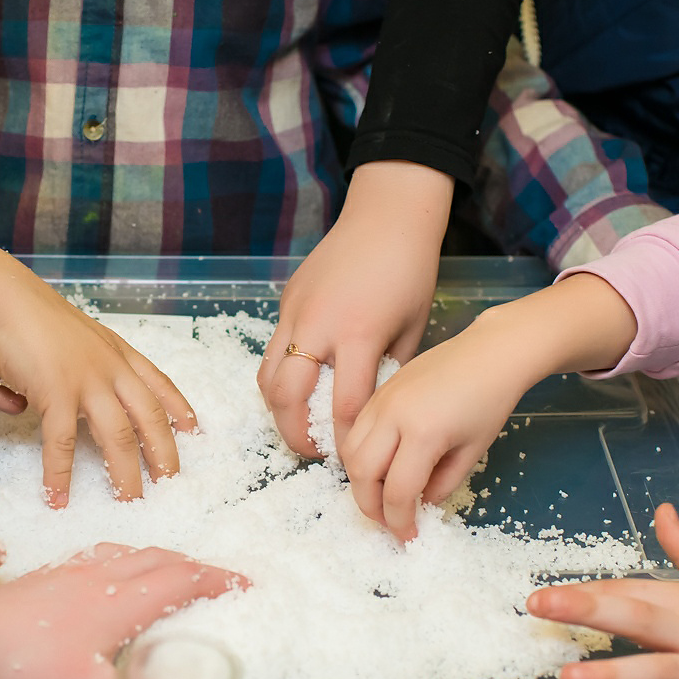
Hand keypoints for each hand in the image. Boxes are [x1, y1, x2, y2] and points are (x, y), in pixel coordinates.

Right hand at [0, 277, 195, 506]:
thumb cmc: (23, 312)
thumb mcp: (68, 334)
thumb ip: (81, 361)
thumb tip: (74, 391)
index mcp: (114, 350)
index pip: (159, 382)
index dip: (178, 407)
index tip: (194, 429)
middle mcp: (109, 366)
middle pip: (149, 418)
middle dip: (164, 454)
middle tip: (171, 484)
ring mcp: (86, 379)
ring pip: (118, 437)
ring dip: (125, 475)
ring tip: (129, 504)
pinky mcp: (55, 392)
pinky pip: (63, 443)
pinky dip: (60, 474)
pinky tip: (58, 497)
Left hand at [0, 544, 244, 678]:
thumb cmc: (24, 668)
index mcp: (121, 600)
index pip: (183, 580)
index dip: (219, 581)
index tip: (245, 584)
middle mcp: (101, 575)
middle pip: (161, 558)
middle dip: (196, 567)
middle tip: (217, 582)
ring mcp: (71, 571)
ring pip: (130, 551)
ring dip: (161, 559)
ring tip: (173, 573)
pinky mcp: (46, 576)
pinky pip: (101, 554)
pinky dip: (126, 558)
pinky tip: (111, 572)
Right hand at [260, 162, 451, 457]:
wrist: (386, 217)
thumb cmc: (410, 272)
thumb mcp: (411, 330)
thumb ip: (389, 373)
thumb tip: (374, 413)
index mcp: (360, 334)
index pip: (345, 406)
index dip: (346, 441)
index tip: (352, 461)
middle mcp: (319, 325)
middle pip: (288, 398)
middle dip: (297, 435)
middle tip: (313, 453)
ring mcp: (295, 312)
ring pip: (267, 377)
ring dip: (279, 411)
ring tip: (299, 427)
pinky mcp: (285, 302)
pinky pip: (272, 351)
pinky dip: (280, 378)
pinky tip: (298, 390)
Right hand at [343, 273, 638, 540]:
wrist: (490, 352)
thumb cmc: (490, 402)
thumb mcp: (471, 451)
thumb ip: (442, 484)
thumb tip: (418, 505)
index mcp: (424, 434)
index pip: (397, 491)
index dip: (399, 522)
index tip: (407, 537)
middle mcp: (394, 416)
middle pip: (361, 473)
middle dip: (370, 506)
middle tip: (388, 522)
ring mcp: (382, 400)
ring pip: (350, 452)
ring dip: (360, 481)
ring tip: (381, 496)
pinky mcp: (379, 391)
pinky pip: (356, 430)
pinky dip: (360, 454)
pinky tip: (380, 465)